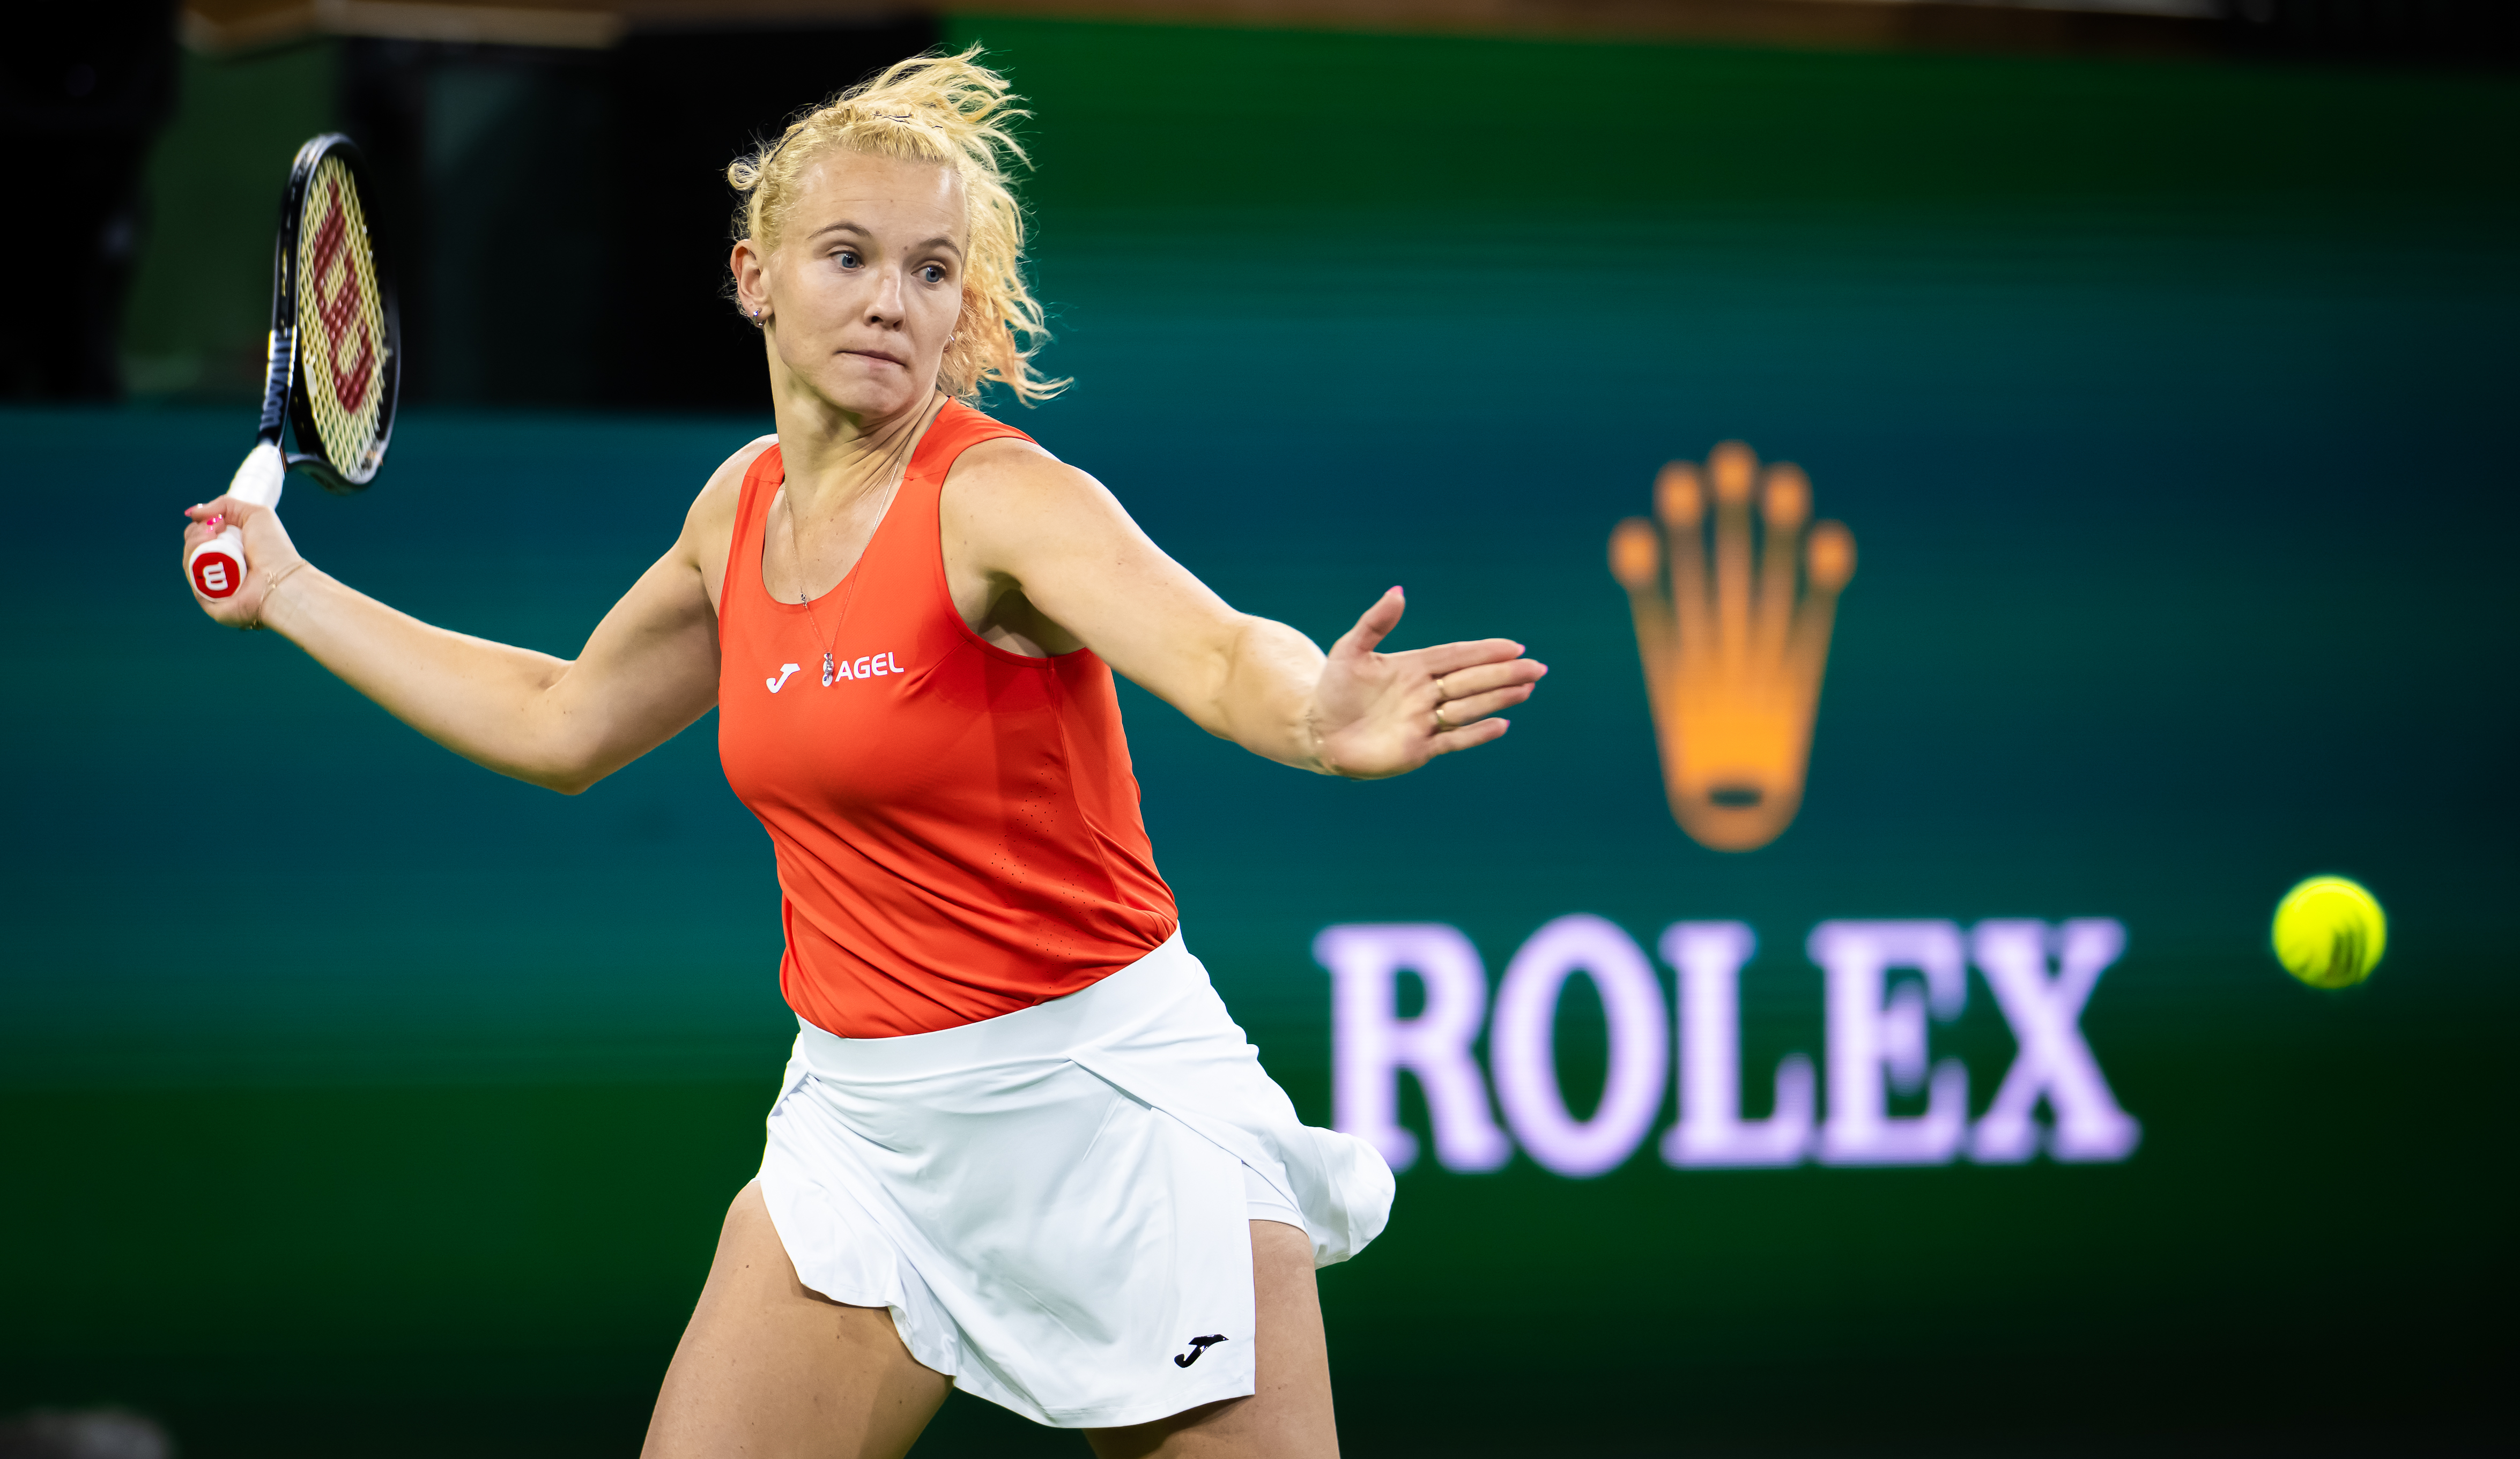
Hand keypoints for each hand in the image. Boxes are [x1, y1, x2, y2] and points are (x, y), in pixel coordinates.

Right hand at [182, 492, 306, 629]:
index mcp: (230, 551)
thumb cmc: (274, 548)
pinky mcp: (210, 602)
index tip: (215, 522)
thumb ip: (226, 506)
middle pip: (191, 548)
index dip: (200, 527)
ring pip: (189, 562)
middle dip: (196, 534)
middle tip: (213, 530)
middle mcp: (221, 568)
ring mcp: (213, 586)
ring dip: (194, 545)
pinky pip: (193, 581)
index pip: (201, 537)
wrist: (282, 579)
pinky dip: (194, 565)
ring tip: (211, 538)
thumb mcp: (256, 514)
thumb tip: (194, 513)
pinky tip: (207, 555)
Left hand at [1308, 587, 1545, 778]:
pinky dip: (1476, 733)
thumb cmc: (1333, 688)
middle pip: (1472, 681)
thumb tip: (1399, 592)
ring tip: (1527, 688)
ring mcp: (1425, 721)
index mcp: (1414, 667)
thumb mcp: (1350, 650)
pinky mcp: (1419, 748)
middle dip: (1504, 674)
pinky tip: (1501, 724)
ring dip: (1498, 698)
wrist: (1318, 730)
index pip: (1457, 656)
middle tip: (1537, 668)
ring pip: (1469, 707)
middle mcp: (1425, 693)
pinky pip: (1454, 740)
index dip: (1485, 652)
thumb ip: (1375, 623)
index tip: (1515, 646)